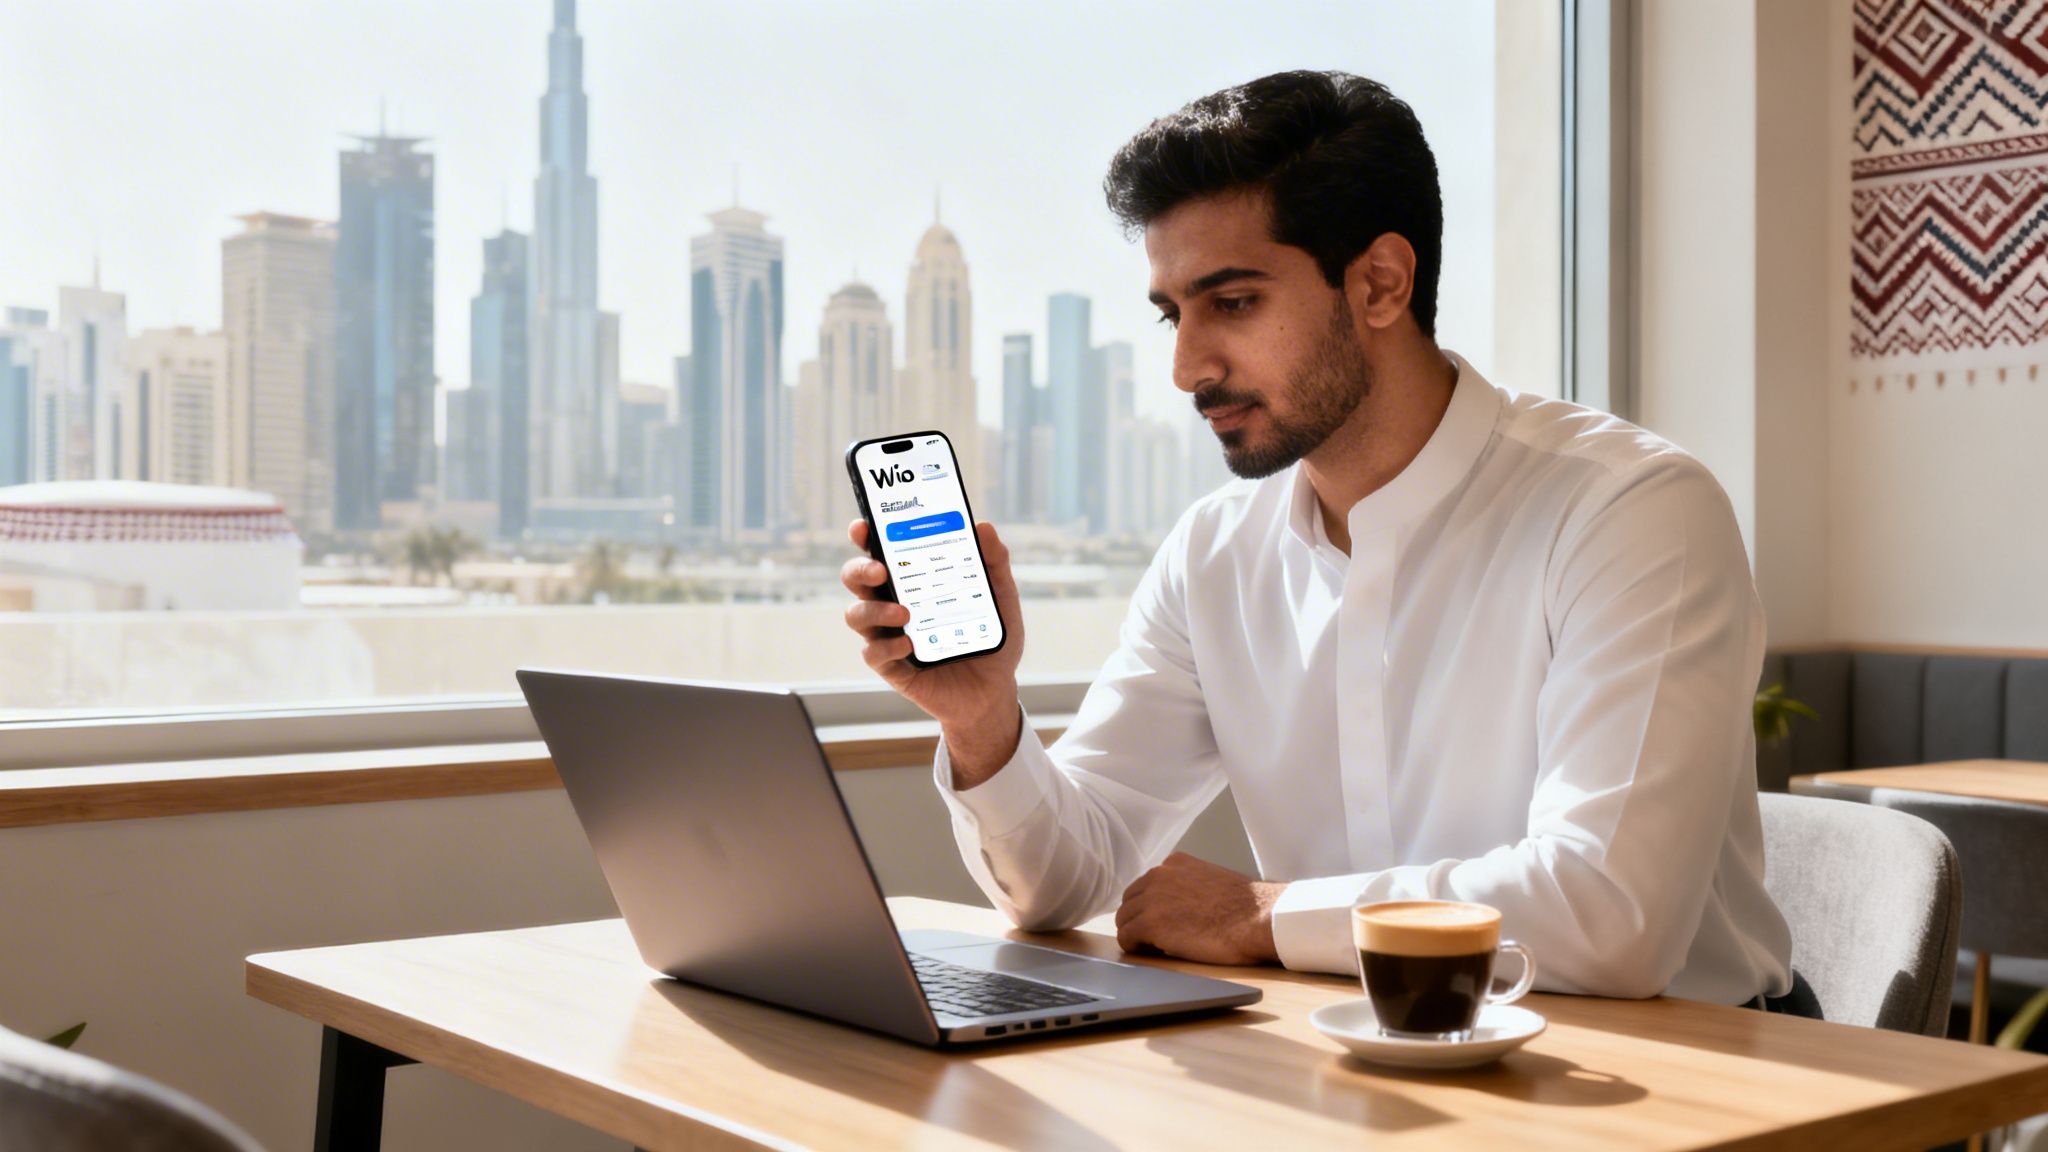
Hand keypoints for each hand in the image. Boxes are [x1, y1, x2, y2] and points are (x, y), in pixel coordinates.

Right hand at [840, 518, 1025, 785]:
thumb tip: (982, 527)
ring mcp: (888, 636)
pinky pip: (873, 653)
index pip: (879, 551)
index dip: (865, 537)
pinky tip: (909, 645)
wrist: (993, 690)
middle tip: (881, 570)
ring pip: (856, 615)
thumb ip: (994, 562)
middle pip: (857, 579)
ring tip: (904, 613)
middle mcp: (892, 604)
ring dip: (874, 610)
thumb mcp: (1000, 597)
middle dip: (860, 570)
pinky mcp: (892, 667)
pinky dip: (887, 647)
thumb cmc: (989, 638)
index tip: (863, 527)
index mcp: (912, 580)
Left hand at [1115, 852, 1282, 965]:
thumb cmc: (1245, 907)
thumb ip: (1187, 886)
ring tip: (1154, 947)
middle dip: (1138, 918)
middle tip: (1153, 937)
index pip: (1147, 885)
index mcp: (1174, 863)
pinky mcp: (1150, 924)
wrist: (1257, 918)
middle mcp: (1158, 875)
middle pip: (1131, 900)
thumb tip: (1177, 906)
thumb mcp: (1210, 881)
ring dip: (1136, 933)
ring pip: (1125, 919)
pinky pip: (1127, 938)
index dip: (1150, 905)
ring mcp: (1151, 899)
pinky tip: (1150, 953)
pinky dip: (1134, 947)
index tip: (1160, 919)